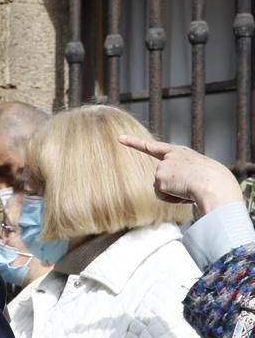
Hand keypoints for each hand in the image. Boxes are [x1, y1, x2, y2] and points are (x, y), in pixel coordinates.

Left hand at [121, 134, 243, 215]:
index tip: (120, 138)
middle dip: (175, 187)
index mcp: (181, 152)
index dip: (135, 142)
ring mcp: (163, 167)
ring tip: (191, 188)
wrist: (215, 184)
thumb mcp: (202, 170)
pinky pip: (163, 196)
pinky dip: (173, 199)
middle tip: (192, 185)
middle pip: (163, 179)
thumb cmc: (217, 180)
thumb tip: (181, 188)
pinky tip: (185, 194)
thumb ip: (187, 173)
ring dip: (176, 194)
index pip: (155, 147)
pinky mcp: (159, 179)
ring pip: (163, 189)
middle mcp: (169, 157)